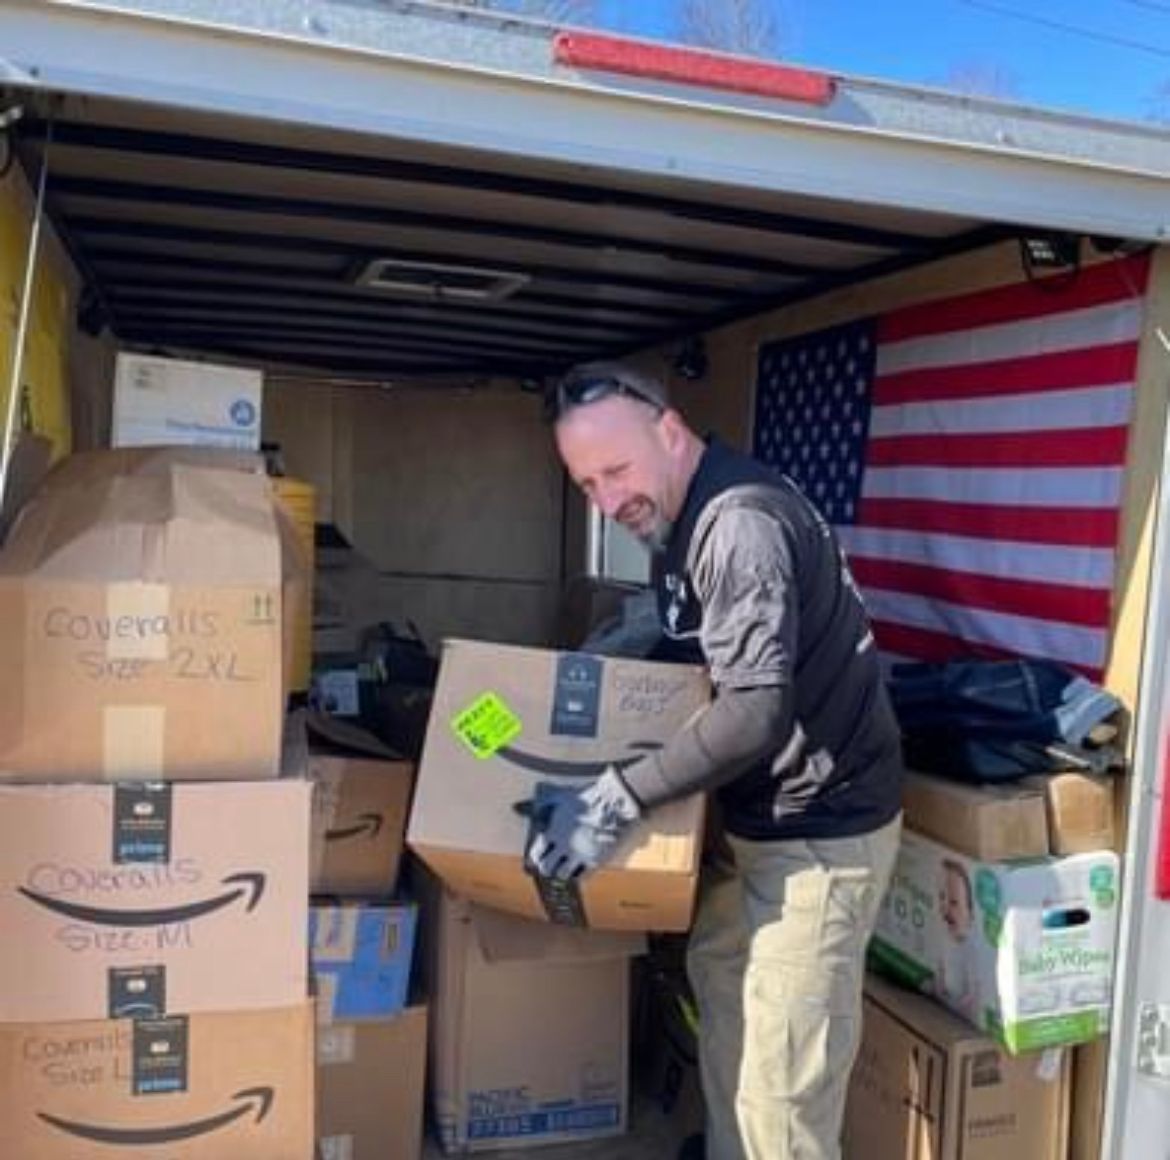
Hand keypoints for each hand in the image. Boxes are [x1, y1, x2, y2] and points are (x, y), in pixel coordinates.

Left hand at [524, 767, 641, 880]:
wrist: (612, 805)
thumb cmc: (586, 798)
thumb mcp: (561, 798)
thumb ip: (542, 805)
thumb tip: (523, 808)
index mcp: (553, 832)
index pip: (537, 852)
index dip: (536, 856)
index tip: (538, 857)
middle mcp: (564, 846)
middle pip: (547, 867)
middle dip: (546, 867)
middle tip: (549, 865)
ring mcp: (579, 855)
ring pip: (562, 875)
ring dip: (561, 872)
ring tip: (563, 868)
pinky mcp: (594, 861)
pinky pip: (582, 876)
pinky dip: (577, 875)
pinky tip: (578, 871)